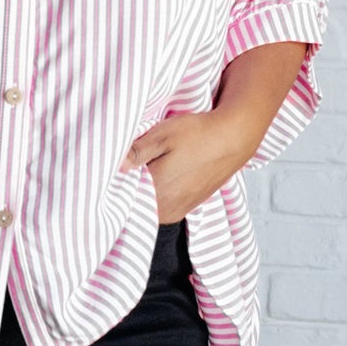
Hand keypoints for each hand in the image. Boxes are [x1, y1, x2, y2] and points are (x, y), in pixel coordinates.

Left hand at [119, 108, 260, 220]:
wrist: (234, 138)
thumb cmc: (198, 134)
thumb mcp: (161, 136)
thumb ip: (135, 154)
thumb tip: (114, 166)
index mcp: (156, 193)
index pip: (121, 194)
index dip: (114, 179)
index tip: (112, 163)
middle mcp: (165, 210)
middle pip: (133, 202)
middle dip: (127, 184)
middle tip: (129, 160)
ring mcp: (176, 211)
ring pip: (147, 204)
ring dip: (143, 188)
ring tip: (147, 165)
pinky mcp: (186, 208)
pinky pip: (161, 205)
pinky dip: (157, 192)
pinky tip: (161, 173)